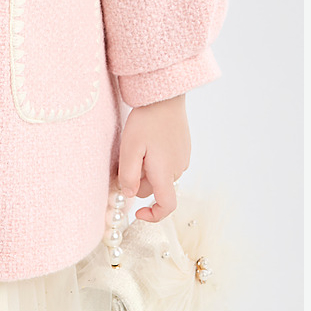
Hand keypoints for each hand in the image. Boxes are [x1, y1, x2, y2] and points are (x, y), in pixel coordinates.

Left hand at [117, 92, 190, 221]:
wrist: (165, 95)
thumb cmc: (146, 120)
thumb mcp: (130, 148)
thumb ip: (128, 175)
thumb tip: (129, 195)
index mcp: (166, 172)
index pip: (167, 206)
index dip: (153, 216)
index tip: (137, 213)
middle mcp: (178, 168)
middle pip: (157, 188)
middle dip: (140, 181)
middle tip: (127, 159)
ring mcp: (183, 157)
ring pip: (160, 175)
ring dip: (147, 169)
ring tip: (137, 145)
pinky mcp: (183, 147)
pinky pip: (167, 162)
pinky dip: (155, 159)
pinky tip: (148, 140)